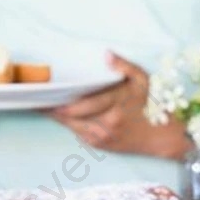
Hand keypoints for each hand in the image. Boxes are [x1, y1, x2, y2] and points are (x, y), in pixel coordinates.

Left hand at [49, 51, 190, 158]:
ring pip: (71, 125)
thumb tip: (105, 54)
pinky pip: (78, 132)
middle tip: (35, 97)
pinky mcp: (101, 145)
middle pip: (69, 116)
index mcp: (116, 104)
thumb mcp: (143, 80)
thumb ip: (124, 66)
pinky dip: (68, 122)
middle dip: (51, 107)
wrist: (164, 138)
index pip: (79, 103)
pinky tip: (60, 113)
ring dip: (56, 115)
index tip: (42, 92)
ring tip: (41, 104)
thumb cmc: (153, 105)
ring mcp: (102, 136)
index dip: (57, 100)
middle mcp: (107, 122)